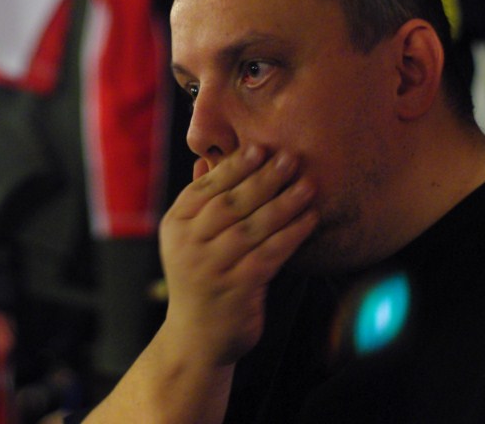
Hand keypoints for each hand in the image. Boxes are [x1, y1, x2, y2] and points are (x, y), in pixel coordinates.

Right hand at [159, 145, 317, 365]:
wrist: (196, 337)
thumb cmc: (199, 278)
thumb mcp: (188, 239)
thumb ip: (200, 201)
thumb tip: (206, 160)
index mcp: (176, 225)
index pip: (204, 188)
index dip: (233, 167)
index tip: (260, 148)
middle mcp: (188, 244)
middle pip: (230, 203)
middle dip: (263, 178)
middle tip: (290, 159)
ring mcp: (210, 267)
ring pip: (252, 227)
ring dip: (283, 204)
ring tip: (307, 185)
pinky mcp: (236, 288)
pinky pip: (269, 254)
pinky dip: (291, 235)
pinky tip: (309, 220)